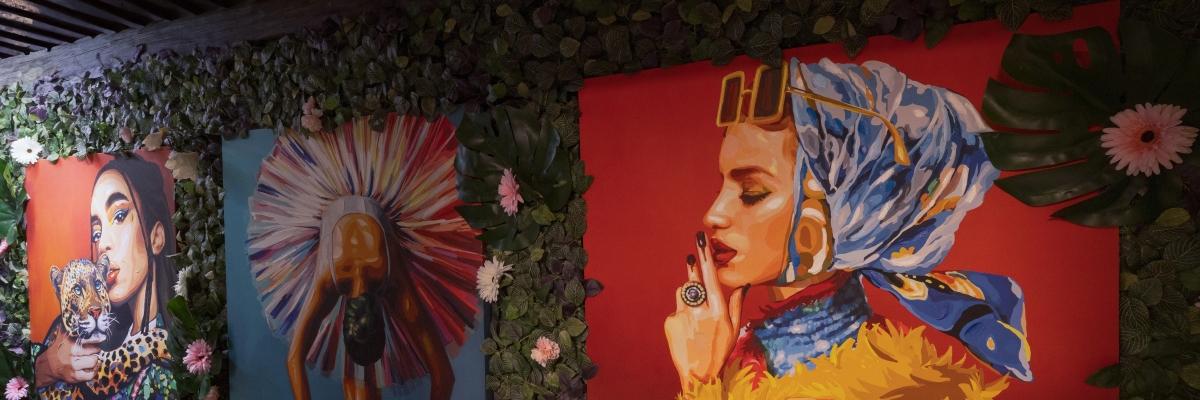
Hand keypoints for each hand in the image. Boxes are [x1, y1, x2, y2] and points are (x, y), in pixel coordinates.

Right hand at [35, 332, 99, 386]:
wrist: (49, 365)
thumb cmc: (60, 349)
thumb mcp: (63, 335)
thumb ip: (72, 326)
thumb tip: (82, 314)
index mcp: (70, 341)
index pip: (90, 338)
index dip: (98, 338)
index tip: (103, 338)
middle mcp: (71, 353)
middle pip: (95, 350)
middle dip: (95, 350)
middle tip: (91, 350)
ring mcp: (72, 365)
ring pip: (94, 361)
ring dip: (94, 360)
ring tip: (89, 358)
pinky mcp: (74, 376)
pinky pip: (91, 374)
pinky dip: (93, 371)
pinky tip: (90, 367)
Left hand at [663, 232, 745, 389]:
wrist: (698, 374)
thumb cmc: (719, 350)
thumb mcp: (734, 329)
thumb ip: (738, 304)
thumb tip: (744, 284)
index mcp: (717, 310)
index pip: (711, 276)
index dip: (705, 256)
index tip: (700, 240)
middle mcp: (699, 310)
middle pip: (693, 279)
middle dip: (692, 265)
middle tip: (691, 256)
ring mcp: (682, 315)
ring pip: (682, 292)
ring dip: (688, 294)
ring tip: (694, 311)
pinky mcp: (670, 322)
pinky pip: (676, 309)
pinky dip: (681, 313)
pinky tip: (687, 328)